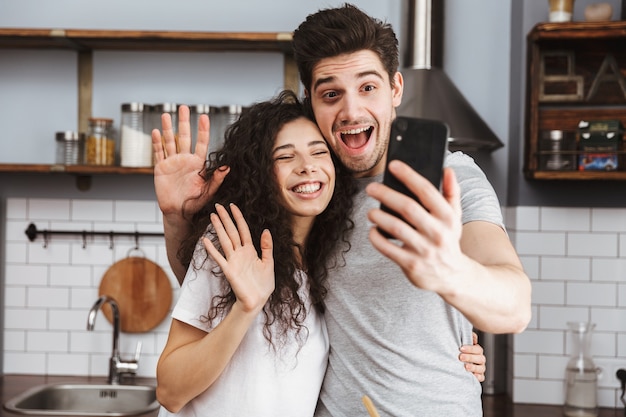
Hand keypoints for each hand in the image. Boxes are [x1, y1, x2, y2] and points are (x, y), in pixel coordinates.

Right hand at [152, 104, 228, 219]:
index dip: (202, 130)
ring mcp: (172, 163)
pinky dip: (156, 143)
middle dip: (184, 122)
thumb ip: (217, 179)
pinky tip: (156, 131)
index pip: (201, 143)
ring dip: (168, 128)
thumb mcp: (208, 192)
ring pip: (170, 141)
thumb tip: (228, 167)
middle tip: (184, 107)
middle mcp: (185, 160)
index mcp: (198, 164)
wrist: (178, 213)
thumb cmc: (195, 204)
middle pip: (184, 137)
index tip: (204, 116)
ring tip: (167, 114)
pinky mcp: (161, 168)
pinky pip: (158, 153)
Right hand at [203, 203, 274, 313]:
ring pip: (225, 240)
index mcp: (251, 250)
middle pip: (232, 232)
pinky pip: (219, 258)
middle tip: (218, 206)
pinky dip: (212, 249)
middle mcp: (240, 253)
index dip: (238, 217)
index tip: (232, 206)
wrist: (258, 300)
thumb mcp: (269, 262)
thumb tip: (266, 230)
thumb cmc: (263, 284)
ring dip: (219, 228)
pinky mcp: (228, 270)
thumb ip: (267, 247)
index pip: (243, 229)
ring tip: (212, 217)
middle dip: (225, 219)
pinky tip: (206, 240)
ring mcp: (233, 260)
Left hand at [365, 161, 465, 293]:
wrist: (453, 276)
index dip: (409, 176)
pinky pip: (388, 248)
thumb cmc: (448, 241)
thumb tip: (447, 169)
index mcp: (448, 217)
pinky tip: (373, 231)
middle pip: (407, 207)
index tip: (393, 166)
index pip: (427, 191)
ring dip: (379, 216)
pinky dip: (376, 238)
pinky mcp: (412, 264)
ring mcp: (424, 250)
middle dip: (386, 194)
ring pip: (396, 227)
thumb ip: (451, 192)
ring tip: (371, 211)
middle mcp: (437, 233)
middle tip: (371, 188)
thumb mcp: (455, 217)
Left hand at [460, 332, 485, 382]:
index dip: (470, 349)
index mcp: (477, 351)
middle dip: (470, 357)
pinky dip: (478, 377)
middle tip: (461, 357)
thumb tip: (474, 338)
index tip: (461, 348)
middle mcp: (480, 359)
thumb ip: (467, 337)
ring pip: (481, 368)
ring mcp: (480, 368)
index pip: (478, 349)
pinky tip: (473, 375)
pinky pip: (481, 377)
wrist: (455, 361)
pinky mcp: (478, 376)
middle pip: (480, 358)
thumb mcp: (461, 342)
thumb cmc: (459, 351)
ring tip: (465, 366)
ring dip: (474, 367)